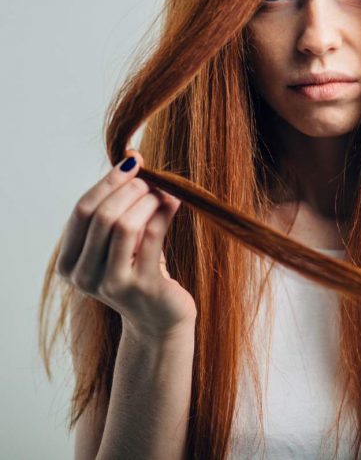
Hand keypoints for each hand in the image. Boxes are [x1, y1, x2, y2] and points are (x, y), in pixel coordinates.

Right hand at [56, 149, 196, 340]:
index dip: (107, 182)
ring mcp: (112, 284)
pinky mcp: (143, 286)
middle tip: (151, 177)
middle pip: (102, 215)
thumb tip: (131, 159)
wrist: (159, 318)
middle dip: (129, 188)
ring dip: (147, 199)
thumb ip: (116, 209)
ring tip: (164, 190)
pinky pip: (153, 236)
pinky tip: (175, 200)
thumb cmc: (138, 270)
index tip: (131, 162)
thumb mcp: (118, 243)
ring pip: (124, 225)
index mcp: (69, 263)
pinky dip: (164, 211)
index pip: (82, 210)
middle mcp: (84, 276)